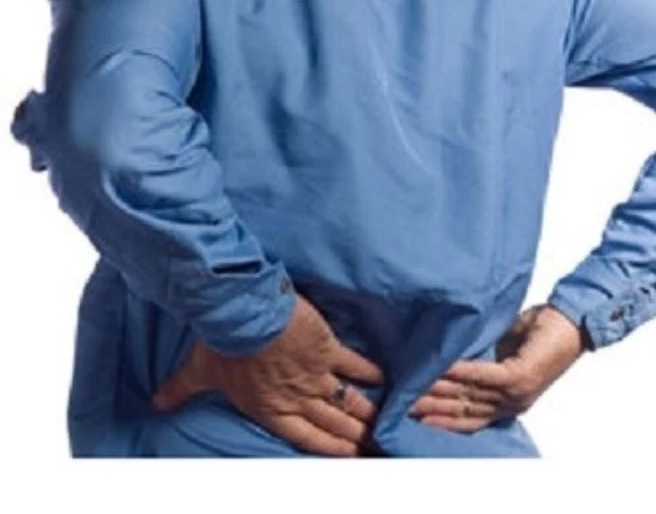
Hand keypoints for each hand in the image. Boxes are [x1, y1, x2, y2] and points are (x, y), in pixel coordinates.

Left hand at [151, 292, 384, 456]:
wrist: (247, 314)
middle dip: (354, 437)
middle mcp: (296, 398)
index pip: (305, 438)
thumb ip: (180, 389)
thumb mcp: (199, 371)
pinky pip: (353, 365)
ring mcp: (315, 375)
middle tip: (373, 446)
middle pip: (331, 424)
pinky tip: (383, 377)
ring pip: (347, 401)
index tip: (347, 458)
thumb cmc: (223, 343)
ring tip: (382, 422)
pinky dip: (369, 371)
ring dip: (365, 413)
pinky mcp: (327, 349)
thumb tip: (155, 402)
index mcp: (269, 409)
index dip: (327, 450)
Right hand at [407, 303, 585, 431]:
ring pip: (470, 397)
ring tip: (413, 387)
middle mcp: (511, 404)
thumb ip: (480, 360)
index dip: (439, 419)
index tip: (410, 412)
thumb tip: (447, 356)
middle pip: (463, 412)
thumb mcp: (503, 350)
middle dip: (430, 407)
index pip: (467, 418)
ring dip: (439, 391)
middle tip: (401, 404)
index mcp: (506, 402)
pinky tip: (442, 368)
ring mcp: (517, 393)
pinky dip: (461, 372)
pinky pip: (484, 377)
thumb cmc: (539, 333)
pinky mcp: (521, 375)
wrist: (571, 321)